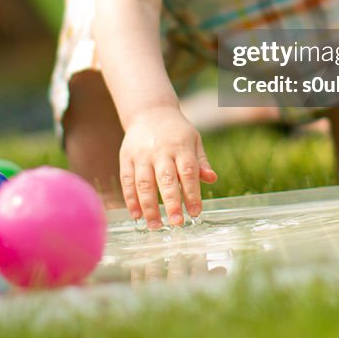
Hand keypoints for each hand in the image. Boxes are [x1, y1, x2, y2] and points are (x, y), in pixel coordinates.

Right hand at [119, 106, 216, 228]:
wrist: (150, 111)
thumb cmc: (176, 131)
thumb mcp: (193, 140)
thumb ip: (201, 161)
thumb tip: (212, 179)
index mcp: (180, 145)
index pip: (188, 172)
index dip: (192, 193)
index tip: (196, 212)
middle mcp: (160, 150)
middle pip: (165, 179)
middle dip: (171, 203)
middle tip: (177, 223)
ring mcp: (141, 154)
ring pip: (144, 183)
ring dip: (149, 207)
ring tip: (155, 226)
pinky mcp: (126, 157)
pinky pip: (127, 181)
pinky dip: (131, 200)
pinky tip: (137, 215)